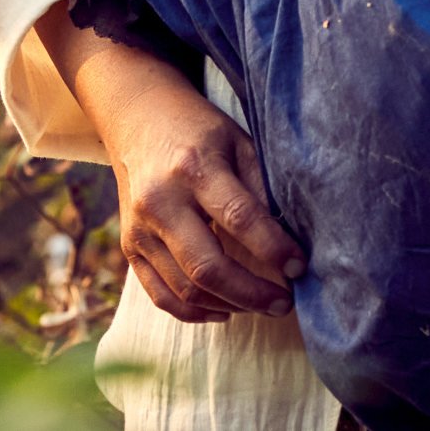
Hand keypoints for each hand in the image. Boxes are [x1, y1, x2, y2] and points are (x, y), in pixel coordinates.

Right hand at [49, 23, 303, 322]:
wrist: (138, 118)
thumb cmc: (199, 130)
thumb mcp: (238, 141)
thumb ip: (259, 188)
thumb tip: (288, 239)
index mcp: (195, 168)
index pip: (240, 218)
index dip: (274, 249)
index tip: (300, 267)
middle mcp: (161, 202)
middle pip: (207, 267)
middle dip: (252, 293)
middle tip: (284, 303)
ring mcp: (139, 229)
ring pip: (183, 288)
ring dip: (229, 305)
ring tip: (262, 305)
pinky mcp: (129, 247)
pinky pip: (160, 294)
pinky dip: (193, 311)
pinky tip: (225, 310)